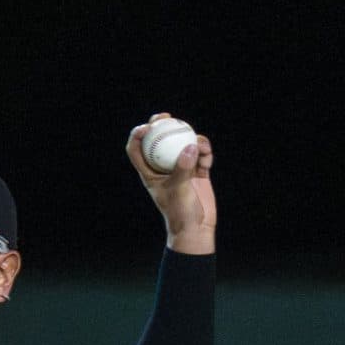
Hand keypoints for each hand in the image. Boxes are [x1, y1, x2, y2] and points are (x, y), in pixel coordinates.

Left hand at [126, 113, 215, 253]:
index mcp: (150, 173)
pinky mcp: (198, 172)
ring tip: (201, 146)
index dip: (137, 135)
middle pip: (158, 140)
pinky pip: (201, 154)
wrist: (197, 228)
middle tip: (168, 117)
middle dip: (162, 125)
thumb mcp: (179, 190)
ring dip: (193, 139)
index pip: (136, 150)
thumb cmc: (180, 213)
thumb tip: (191, 146)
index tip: (147, 126)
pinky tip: (207, 156)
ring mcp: (181, 168)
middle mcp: (164, 168)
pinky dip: (205, 152)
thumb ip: (184, 168)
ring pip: (184, 144)